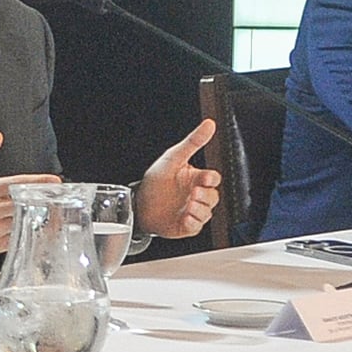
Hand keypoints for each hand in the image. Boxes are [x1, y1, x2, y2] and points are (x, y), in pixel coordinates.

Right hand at [0, 133, 59, 257]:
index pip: (15, 184)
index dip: (37, 182)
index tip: (54, 181)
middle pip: (22, 204)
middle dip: (41, 202)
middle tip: (57, 199)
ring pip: (21, 223)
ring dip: (36, 219)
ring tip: (50, 215)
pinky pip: (16, 240)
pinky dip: (25, 234)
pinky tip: (31, 229)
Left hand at [137, 118, 221, 239]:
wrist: (138, 203)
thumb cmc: (156, 179)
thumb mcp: (174, 157)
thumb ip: (193, 142)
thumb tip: (209, 124)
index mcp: (195, 178)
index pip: (213, 178)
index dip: (211, 179)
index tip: (204, 178)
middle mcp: (196, 195)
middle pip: (213, 197)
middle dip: (205, 196)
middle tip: (193, 193)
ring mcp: (191, 211)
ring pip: (207, 213)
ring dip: (200, 210)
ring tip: (188, 205)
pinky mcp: (185, 226)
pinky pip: (196, 227)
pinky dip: (193, 223)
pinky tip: (185, 217)